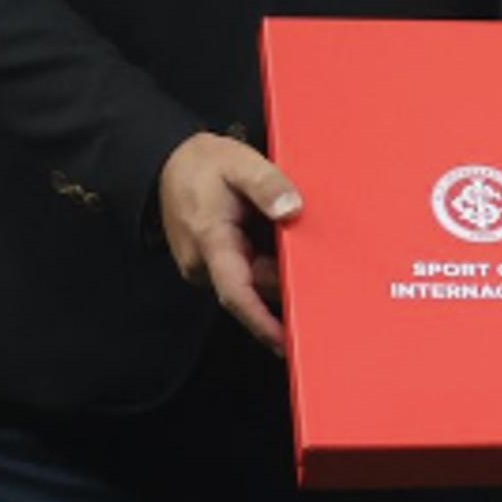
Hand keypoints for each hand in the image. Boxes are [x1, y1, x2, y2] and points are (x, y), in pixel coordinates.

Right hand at [159, 130, 301, 353]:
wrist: (170, 161)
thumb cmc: (202, 164)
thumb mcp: (239, 164)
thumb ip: (267, 185)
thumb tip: (292, 209)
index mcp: (210, 242)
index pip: (237, 293)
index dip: (262, 322)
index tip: (286, 341)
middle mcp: (205, 263)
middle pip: (255, 288)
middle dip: (289, 286)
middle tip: (331, 283)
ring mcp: (209, 264)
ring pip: (255, 279)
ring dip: (281, 270)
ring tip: (310, 253)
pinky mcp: (216, 261)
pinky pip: (249, 270)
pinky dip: (271, 262)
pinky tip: (289, 247)